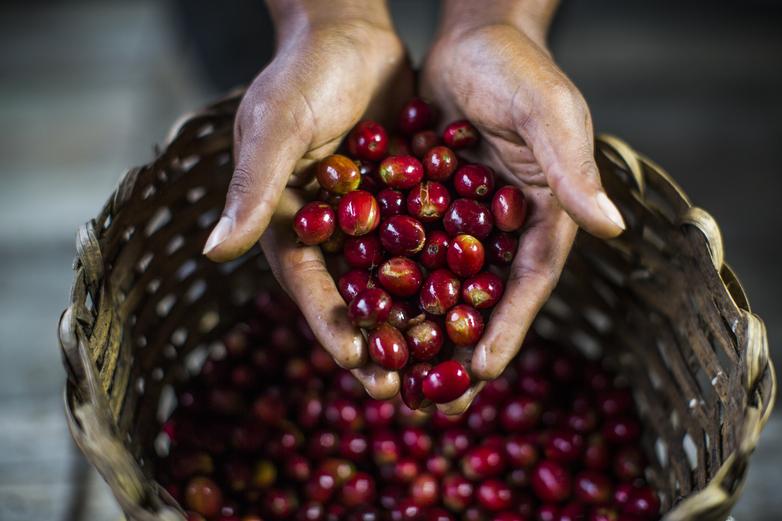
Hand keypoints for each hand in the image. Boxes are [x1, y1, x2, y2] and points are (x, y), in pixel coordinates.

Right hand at [203, 1, 412, 398]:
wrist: (348, 34)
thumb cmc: (301, 76)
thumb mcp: (276, 127)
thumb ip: (252, 187)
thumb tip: (213, 252)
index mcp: (288, 224)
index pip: (309, 286)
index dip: (332, 324)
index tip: (360, 361)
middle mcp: (328, 233)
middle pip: (356, 299)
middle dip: (381, 343)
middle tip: (410, 390)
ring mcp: (368, 221)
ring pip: (397, 283)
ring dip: (419, 323)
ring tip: (448, 363)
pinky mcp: (405, 203)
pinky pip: (429, 246)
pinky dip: (448, 275)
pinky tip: (477, 304)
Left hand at [421, 2, 624, 412]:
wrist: (472, 39)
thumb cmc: (519, 70)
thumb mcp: (549, 115)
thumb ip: (573, 169)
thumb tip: (611, 228)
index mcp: (541, 216)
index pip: (527, 282)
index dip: (508, 327)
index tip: (485, 371)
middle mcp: (500, 229)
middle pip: (479, 299)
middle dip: (458, 349)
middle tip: (435, 400)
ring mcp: (459, 221)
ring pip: (435, 286)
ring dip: (415, 329)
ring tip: (390, 373)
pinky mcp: (421, 205)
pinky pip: (400, 251)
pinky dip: (384, 283)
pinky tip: (359, 312)